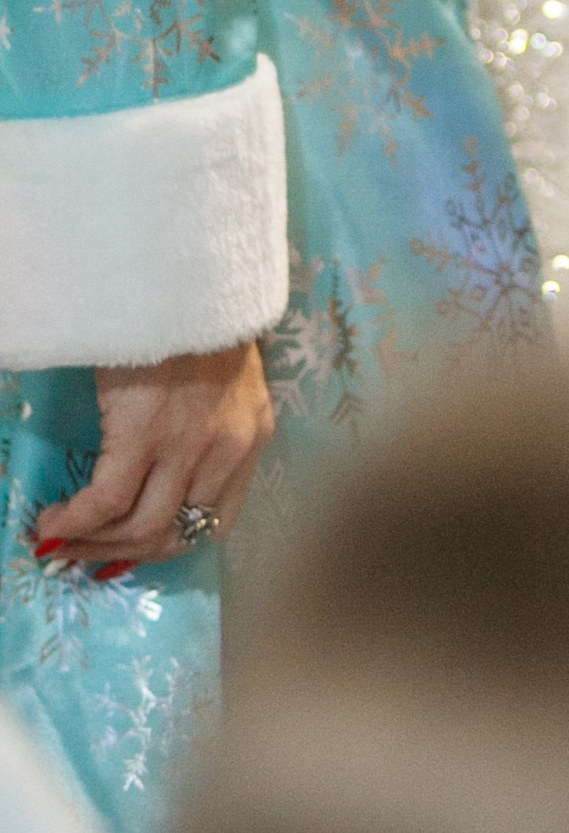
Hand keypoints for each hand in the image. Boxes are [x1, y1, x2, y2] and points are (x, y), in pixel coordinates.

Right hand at [36, 342, 273, 572]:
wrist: (185, 279)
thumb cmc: (196, 322)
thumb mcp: (222, 384)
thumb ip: (206, 428)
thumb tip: (156, 471)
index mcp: (252, 440)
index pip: (215, 521)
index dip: (167, 545)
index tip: (129, 549)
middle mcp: (228, 453)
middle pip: (174, 535)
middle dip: (121, 553)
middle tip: (81, 553)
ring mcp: (188, 448)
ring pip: (140, 528)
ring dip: (93, 544)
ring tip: (58, 538)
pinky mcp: (144, 436)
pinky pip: (106, 502)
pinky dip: (75, 520)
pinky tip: (51, 519)